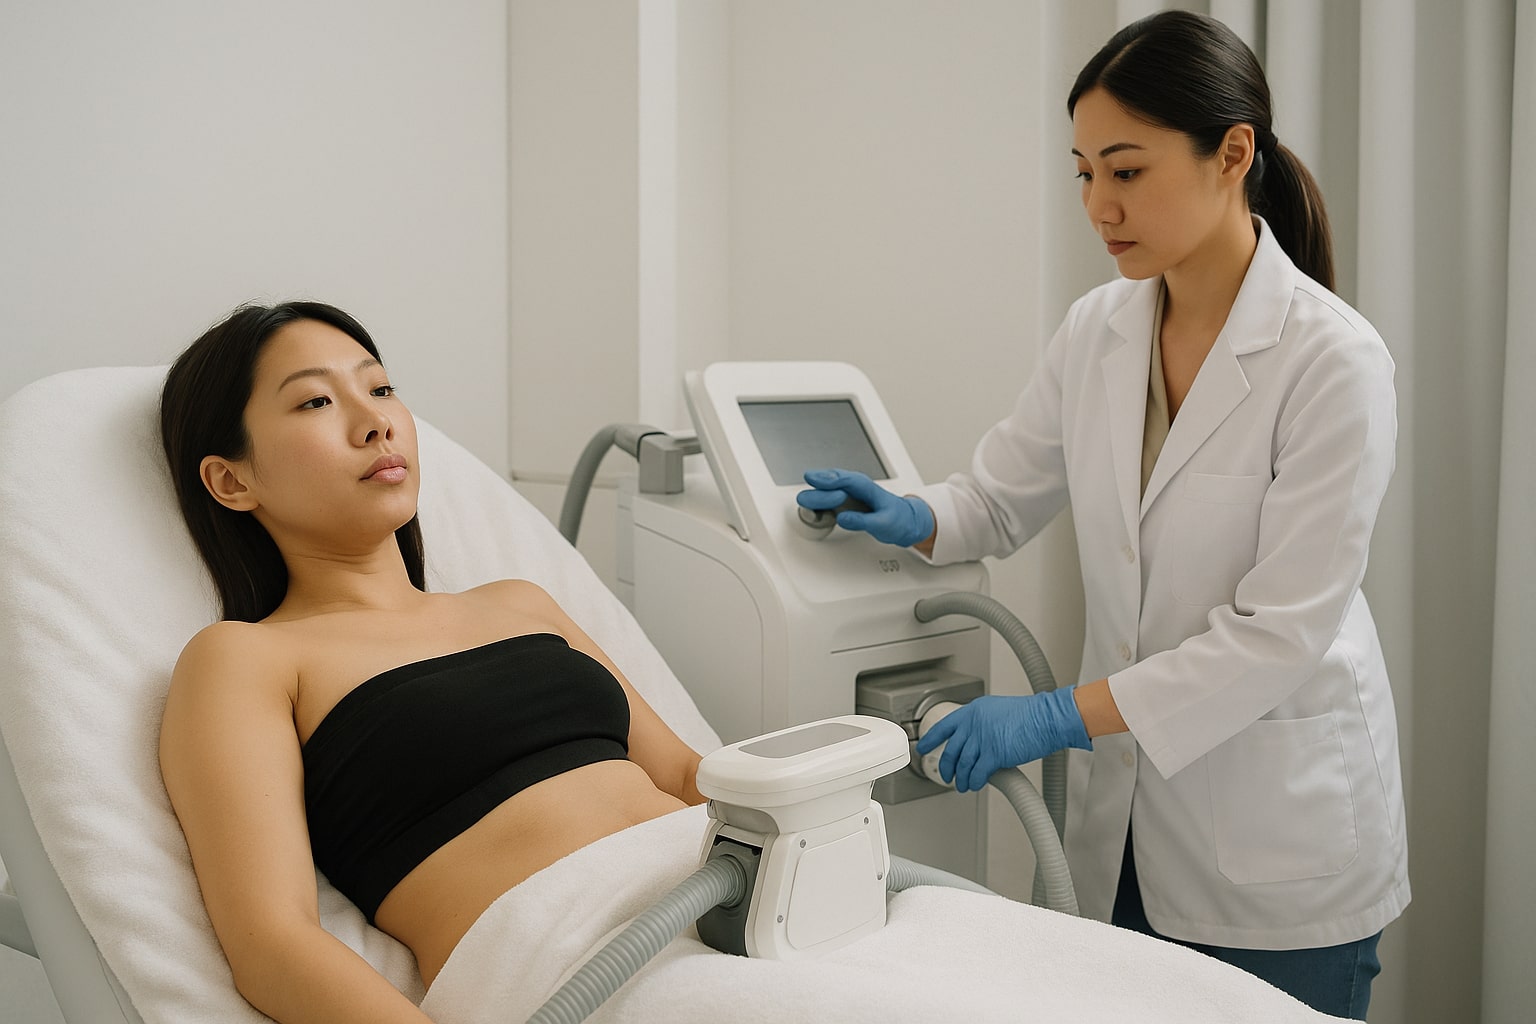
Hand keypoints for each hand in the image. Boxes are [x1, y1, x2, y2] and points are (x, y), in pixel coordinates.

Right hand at [796, 469, 934, 546]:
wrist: (903, 521)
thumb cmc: (897, 518)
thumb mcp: (883, 524)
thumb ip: (862, 521)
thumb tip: (842, 518)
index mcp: (866, 486)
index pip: (845, 479)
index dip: (828, 478)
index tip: (812, 478)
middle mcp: (853, 487)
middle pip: (830, 483)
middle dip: (821, 494)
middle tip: (818, 506)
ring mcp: (845, 495)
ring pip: (824, 491)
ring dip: (817, 499)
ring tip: (813, 511)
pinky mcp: (840, 504)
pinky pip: (824, 502)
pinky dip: (817, 507)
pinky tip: (813, 513)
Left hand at [915, 689, 1091, 792]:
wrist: (1048, 718)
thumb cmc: (1031, 715)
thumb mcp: (999, 711)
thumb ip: (983, 724)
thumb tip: (976, 741)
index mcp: (973, 711)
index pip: (944, 726)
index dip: (931, 739)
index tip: (923, 746)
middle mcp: (974, 723)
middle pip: (951, 750)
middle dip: (946, 767)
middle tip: (945, 775)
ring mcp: (982, 739)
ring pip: (962, 764)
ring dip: (961, 778)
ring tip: (962, 785)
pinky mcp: (994, 754)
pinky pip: (977, 773)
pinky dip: (974, 781)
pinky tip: (975, 785)